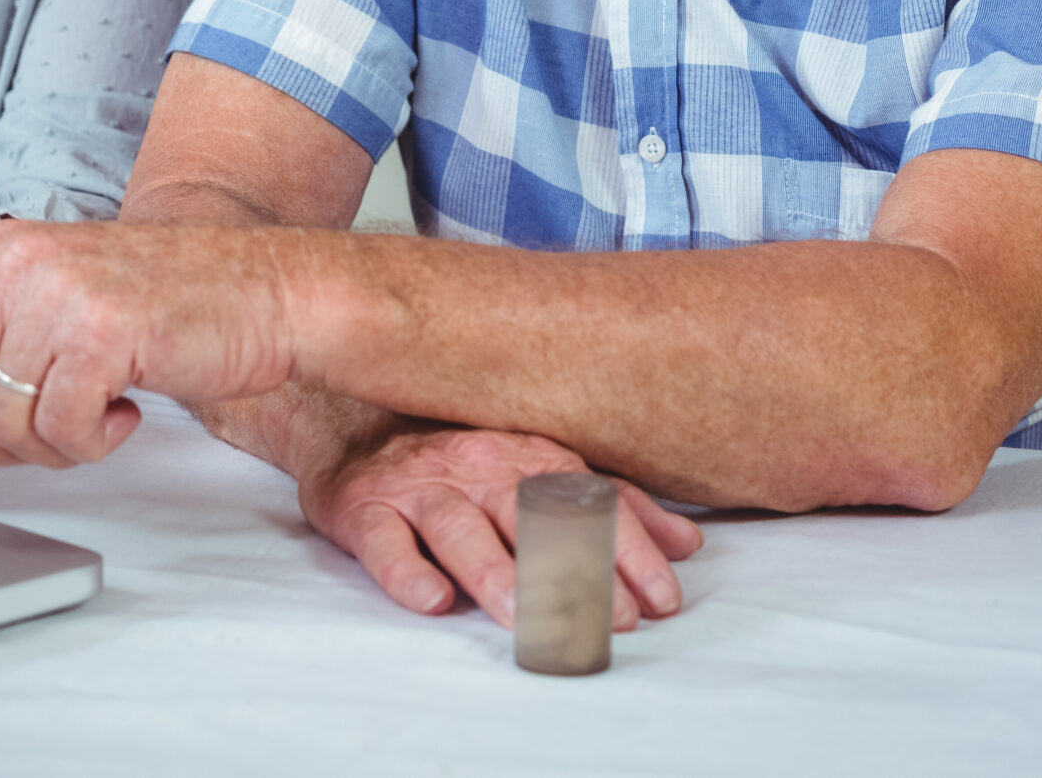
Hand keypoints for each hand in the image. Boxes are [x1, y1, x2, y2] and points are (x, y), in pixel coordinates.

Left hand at [0, 221, 301, 466]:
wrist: (259, 292)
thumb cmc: (156, 304)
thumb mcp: (51, 289)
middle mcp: (11, 262)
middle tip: (56, 414)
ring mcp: (53, 293)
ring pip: (0, 420)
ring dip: (49, 441)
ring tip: (97, 406)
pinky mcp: (99, 333)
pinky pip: (58, 429)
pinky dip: (92, 439)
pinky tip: (126, 405)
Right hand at [299, 421, 699, 630]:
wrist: (354, 425)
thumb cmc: (459, 457)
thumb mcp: (539, 470)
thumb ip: (612, 505)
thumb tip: (687, 542)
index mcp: (529, 457)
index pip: (588, 505)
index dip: (628, 551)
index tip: (661, 599)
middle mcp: (479, 466)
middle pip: (530, 517)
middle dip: (573, 569)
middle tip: (609, 616)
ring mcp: (421, 487)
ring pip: (461, 529)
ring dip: (495, 573)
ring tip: (525, 616)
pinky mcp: (364, 508)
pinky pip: (384, 541)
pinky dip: (407, 571)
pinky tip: (432, 600)